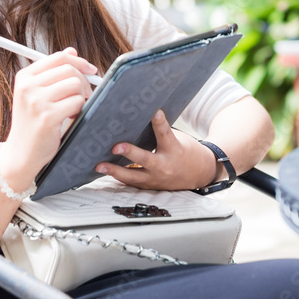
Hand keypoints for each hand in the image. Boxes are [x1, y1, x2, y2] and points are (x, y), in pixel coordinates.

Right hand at [0, 48, 97, 181]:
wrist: (22, 153)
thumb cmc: (33, 122)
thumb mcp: (37, 94)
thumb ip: (53, 73)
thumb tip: (72, 51)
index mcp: (24, 77)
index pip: (59, 57)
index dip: (79, 61)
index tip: (90, 70)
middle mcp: (28, 86)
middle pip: (69, 69)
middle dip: (83, 81)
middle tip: (85, 95)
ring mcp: (36, 101)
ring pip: (75, 85)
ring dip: (81, 97)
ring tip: (73, 109)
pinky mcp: (48, 116)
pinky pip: (77, 102)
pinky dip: (79, 110)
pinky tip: (71, 119)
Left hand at [94, 110, 217, 190]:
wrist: (199, 174)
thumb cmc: (186, 151)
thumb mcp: (178, 138)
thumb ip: (160, 132)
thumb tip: (139, 117)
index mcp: (174, 149)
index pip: (165, 134)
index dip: (159, 122)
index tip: (155, 112)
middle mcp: (164, 165)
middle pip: (145, 159)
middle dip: (130, 153)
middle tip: (115, 147)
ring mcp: (156, 178)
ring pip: (133, 176)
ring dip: (114, 171)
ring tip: (99, 166)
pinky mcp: (150, 186)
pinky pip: (131, 182)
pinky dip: (118, 177)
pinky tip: (104, 172)